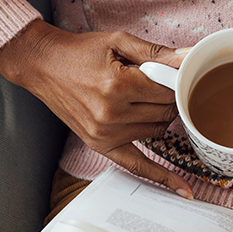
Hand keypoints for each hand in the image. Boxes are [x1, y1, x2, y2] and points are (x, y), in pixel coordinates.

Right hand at [0, 20, 192, 197]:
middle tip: (161, 84)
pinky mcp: (100, 145)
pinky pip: (138, 165)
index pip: (168, 92)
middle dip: (170, 98)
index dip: (176, 81)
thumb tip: (189, 57)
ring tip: (145, 99)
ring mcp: (105, 134)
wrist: (43, 65)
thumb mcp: (119, 41)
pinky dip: (161, 176)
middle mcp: (112, 115)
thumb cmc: (80, 51)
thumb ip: (157, 52)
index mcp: (118, 86)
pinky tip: (183, 189)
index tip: (174, 74)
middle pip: (166, 113)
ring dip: (160, 118)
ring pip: (158, 132)